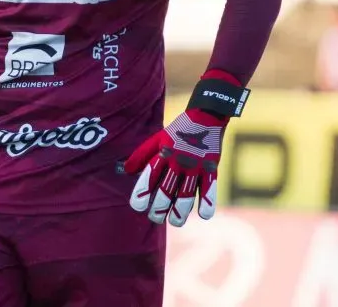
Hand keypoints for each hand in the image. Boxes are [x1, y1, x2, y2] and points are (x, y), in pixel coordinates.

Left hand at [121, 71, 247, 226]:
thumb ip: (142, 154)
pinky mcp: (211, 168)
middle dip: (159, 208)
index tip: (138, 207)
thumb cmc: (179, 130)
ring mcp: (195, 166)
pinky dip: (207, 202)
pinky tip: (203, 215)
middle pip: (166, 191)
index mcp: (163, 154)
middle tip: (155, 217)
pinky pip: (209, 188)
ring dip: (179, 212)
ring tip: (174, 221)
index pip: (149, 177)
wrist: (206, 115)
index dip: (142, 193)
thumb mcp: (158, 138)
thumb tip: (127, 171)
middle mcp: (177, 162)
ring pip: (185, 195)